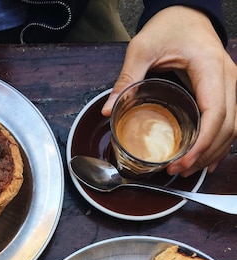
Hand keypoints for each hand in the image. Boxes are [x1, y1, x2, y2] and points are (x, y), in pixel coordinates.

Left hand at [102, 6, 236, 175]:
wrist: (186, 13)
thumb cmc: (169, 27)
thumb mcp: (142, 48)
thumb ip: (127, 78)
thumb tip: (108, 109)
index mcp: (209, 67)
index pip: (215, 113)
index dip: (201, 143)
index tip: (182, 161)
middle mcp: (227, 78)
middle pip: (227, 126)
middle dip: (205, 153)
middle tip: (178, 170)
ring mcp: (230, 85)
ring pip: (233, 127)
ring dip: (213, 152)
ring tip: (187, 170)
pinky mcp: (225, 91)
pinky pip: (230, 122)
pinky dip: (218, 144)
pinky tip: (205, 161)